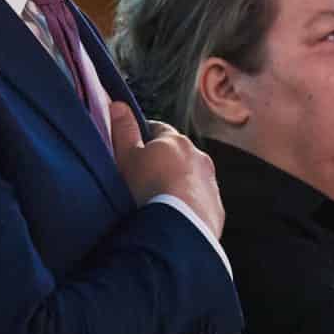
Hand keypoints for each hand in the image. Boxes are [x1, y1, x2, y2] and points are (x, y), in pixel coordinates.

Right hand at [107, 102, 222, 237]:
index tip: (133, 148)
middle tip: (144, 179)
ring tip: (159, 202)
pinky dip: (189, 206)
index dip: (144, 137)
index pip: (158, 130)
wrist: (178, 229)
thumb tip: (118, 105)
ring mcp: (210, 184)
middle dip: (164, 162)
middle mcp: (198, 157)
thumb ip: (122, 130)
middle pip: (178, 154)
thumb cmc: (148, 189)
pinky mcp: (215, 209)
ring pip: (191, 178)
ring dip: (179, 185)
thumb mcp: (126, 157)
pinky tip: (174, 218)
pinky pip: (200, 202)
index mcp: (175, 141)